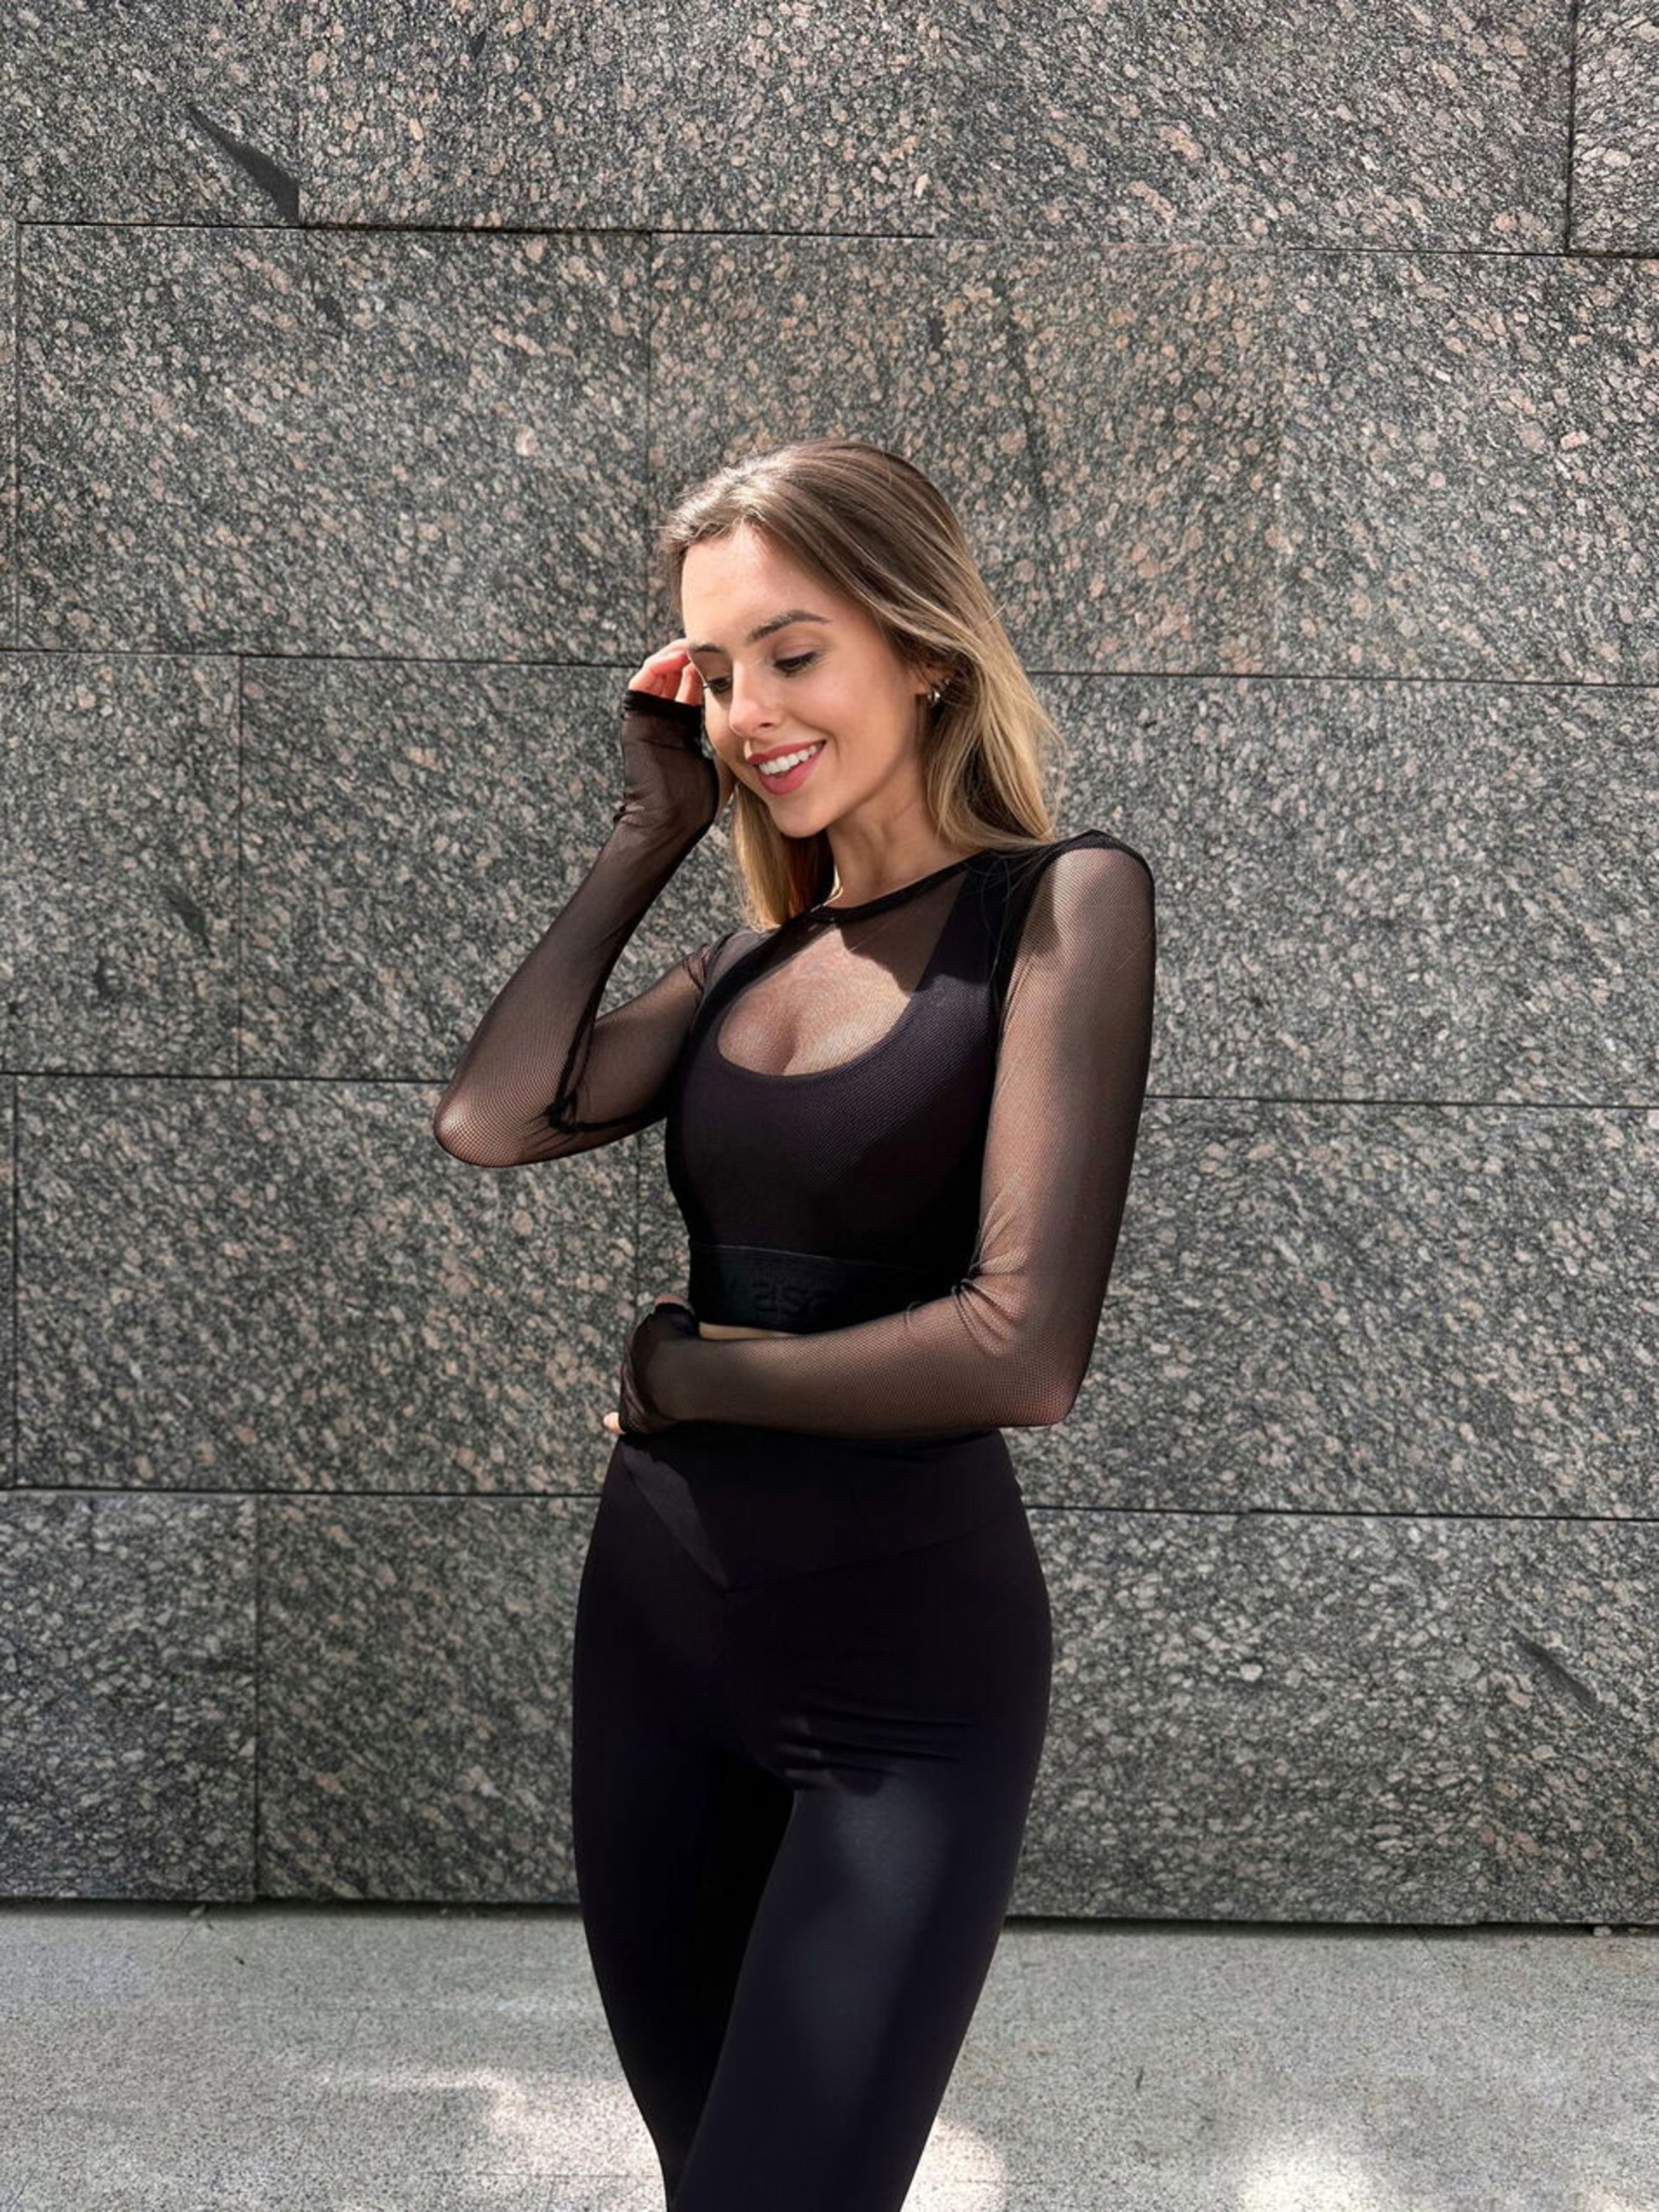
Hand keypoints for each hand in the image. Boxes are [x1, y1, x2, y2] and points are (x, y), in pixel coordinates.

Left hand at [603, 1295, 700, 1446]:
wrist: (684, 1377)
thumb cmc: (685, 1345)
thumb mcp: (679, 1312)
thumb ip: (669, 1305)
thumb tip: (663, 1300)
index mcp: (639, 1336)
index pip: (648, 1337)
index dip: (666, 1342)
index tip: (679, 1345)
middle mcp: (630, 1362)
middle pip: (640, 1362)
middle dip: (654, 1364)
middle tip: (678, 1369)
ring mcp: (631, 1389)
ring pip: (634, 1386)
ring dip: (646, 1388)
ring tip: (669, 1390)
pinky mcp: (634, 1415)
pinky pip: (621, 1419)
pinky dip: (614, 1421)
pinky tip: (608, 1422)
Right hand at [623, 640, 736, 816]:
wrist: (671, 821)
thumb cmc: (698, 803)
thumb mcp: (726, 761)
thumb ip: (734, 738)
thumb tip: (759, 721)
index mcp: (683, 729)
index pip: (695, 688)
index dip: (711, 669)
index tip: (731, 654)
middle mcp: (664, 720)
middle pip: (676, 674)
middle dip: (694, 655)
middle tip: (713, 640)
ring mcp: (648, 719)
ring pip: (659, 673)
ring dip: (676, 654)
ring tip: (696, 644)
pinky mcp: (635, 720)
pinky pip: (641, 683)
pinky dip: (657, 665)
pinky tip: (678, 656)